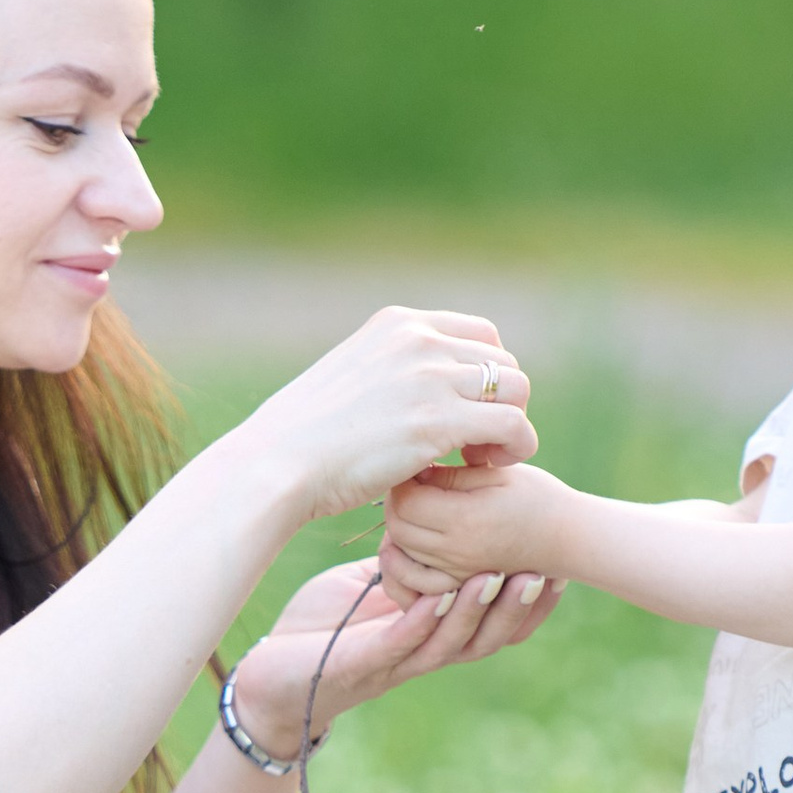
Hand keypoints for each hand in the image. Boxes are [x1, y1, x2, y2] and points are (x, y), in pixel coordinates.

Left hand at [227, 553, 560, 757]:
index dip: (528, 602)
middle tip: (548, 571)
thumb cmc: (319, 629)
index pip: (494, 622)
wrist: (267, 677)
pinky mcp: (356, 665)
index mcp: (430, 634)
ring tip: (504, 578)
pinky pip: (397, 644)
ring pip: (450, 642)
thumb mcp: (371, 587)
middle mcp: (421, 653)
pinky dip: (421, 622)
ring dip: (479, 612)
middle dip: (520, 607)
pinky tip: (438, 598)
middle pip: (487, 637)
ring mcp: (392, 662)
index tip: (557, 566)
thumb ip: (409, 566)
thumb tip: (440, 522)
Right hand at [233, 311, 535, 531]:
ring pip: (516, 389)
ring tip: (480, 458)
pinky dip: (515, 449)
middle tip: (475, 445)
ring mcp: (430, 376)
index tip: (466, 414)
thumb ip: (389, 374)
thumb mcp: (348, 380)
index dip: (485, 378)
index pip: (481, 335)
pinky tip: (484, 468)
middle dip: (500, 404)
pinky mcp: (439, 420)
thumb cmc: (303, 439)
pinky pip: (514, 426)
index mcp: (398, 324)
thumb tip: (415, 393)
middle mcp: (419, 339)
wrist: (276, 464)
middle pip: (504, 361)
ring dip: (510, 426)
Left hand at [380, 459, 569, 600]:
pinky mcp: (459, 583)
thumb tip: (413, 470)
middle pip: (398, 528)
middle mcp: (456, 553)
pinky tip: (421, 535)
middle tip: (415, 482)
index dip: (404, 479)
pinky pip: (416, 577)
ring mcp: (456, 573)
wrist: (568, 537)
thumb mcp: (495, 475)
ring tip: (419, 504)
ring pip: (402, 552)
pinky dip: (408, 557)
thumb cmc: (537, 497)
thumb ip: (451, 475)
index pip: (406, 501)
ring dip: (401, 527)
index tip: (418, 463)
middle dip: (398, 502)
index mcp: (466, 520)